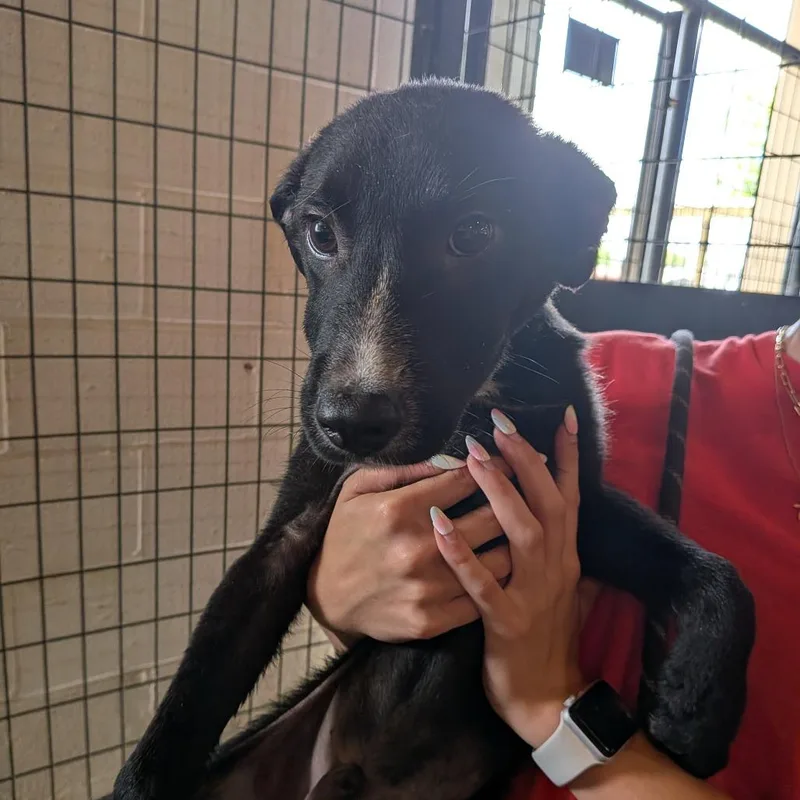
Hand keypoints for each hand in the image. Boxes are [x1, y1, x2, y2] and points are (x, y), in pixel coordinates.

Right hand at [307, 457, 513, 645]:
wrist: (327, 597)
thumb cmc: (346, 533)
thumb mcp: (360, 487)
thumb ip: (406, 469)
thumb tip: (454, 457)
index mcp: (399, 510)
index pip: (466, 479)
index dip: (494, 465)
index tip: (511, 459)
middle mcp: (417, 549)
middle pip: (492, 517)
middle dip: (514, 499)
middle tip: (528, 489)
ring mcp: (427, 588)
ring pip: (498, 560)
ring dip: (515, 541)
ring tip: (525, 527)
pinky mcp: (432, 620)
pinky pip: (483, 597)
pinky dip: (498, 579)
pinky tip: (505, 565)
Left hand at [432, 407, 598, 747]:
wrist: (547, 699)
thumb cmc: (547, 637)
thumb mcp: (566, 590)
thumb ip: (564, 551)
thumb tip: (567, 515)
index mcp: (566, 557)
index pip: (569, 496)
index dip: (566, 456)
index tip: (561, 416)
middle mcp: (556, 568)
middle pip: (546, 503)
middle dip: (525, 460)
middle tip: (501, 424)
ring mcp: (534, 594)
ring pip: (522, 533)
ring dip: (498, 493)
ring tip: (473, 457)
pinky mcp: (507, 621)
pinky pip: (482, 583)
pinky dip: (461, 552)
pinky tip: (440, 524)